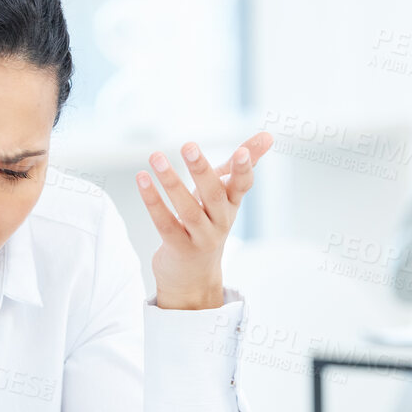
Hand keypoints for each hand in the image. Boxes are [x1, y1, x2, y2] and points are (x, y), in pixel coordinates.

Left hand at [136, 132, 273, 309]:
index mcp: (232, 205)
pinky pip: (166, 223)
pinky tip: (142, 179)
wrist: (195, 276)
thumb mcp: (225, 194)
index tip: (242, 153)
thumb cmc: (209, 223)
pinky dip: (153, 201)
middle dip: (201, 170)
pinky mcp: (179, 248)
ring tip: (156, 157)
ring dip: (171, 182)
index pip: (242, 186)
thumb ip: (243, 164)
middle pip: (213, 195)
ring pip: (187, 210)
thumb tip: (268, 135)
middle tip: (188, 146)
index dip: (244, 170)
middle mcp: (220, 222)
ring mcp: (201, 238)